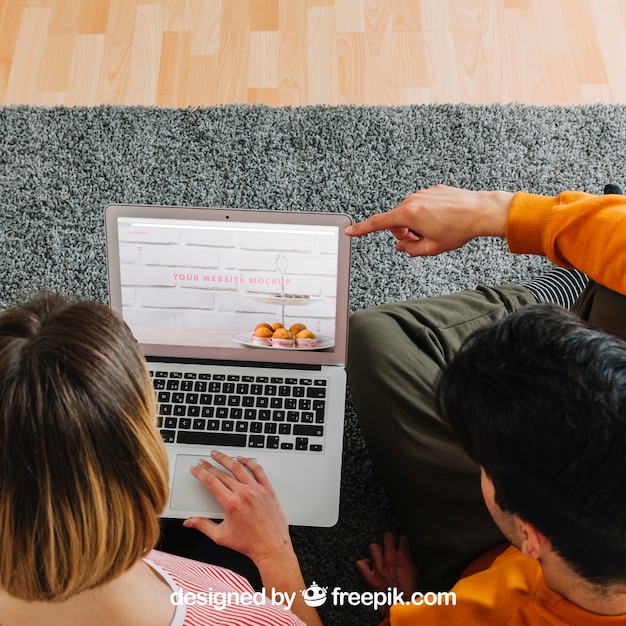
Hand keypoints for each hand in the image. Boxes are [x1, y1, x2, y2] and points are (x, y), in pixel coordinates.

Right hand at [183, 451, 291, 564]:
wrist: (271, 547)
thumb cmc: (249, 543)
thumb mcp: (221, 536)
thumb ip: (203, 526)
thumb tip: (189, 522)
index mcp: (231, 504)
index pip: (211, 482)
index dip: (200, 473)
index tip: (195, 468)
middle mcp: (243, 494)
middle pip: (222, 474)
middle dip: (209, 466)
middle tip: (202, 461)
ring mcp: (257, 490)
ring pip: (238, 468)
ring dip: (226, 459)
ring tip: (217, 454)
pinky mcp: (267, 489)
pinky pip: (257, 470)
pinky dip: (248, 462)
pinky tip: (241, 459)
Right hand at [345, 185, 513, 255]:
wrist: (481, 211)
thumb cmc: (459, 229)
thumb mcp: (432, 248)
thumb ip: (410, 250)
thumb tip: (401, 246)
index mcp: (409, 215)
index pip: (378, 223)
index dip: (362, 229)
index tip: (350, 231)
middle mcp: (412, 200)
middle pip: (396, 221)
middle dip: (403, 233)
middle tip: (419, 242)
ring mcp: (423, 193)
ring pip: (409, 214)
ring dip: (415, 225)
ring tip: (435, 232)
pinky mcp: (433, 190)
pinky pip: (421, 206)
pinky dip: (425, 216)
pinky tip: (443, 221)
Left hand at [356, 533, 418, 616]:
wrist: (405, 612)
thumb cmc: (415, 596)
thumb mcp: (421, 575)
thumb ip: (416, 561)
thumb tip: (415, 553)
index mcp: (404, 558)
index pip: (403, 538)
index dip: (404, 541)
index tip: (405, 545)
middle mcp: (390, 560)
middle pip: (388, 537)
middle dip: (392, 540)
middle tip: (394, 547)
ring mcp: (378, 569)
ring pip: (373, 547)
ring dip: (378, 551)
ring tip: (382, 556)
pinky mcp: (370, 579)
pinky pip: (360, 564)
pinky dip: (364, 564)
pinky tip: (371, 566)